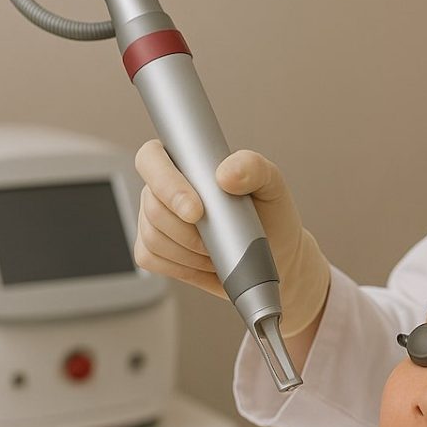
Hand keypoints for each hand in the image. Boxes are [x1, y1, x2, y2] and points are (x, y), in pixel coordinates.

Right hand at [133, 140, 329, 335]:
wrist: (274, 255)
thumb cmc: (270, 214)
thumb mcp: (272, 185)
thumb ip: (253, 168)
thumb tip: (225, 175)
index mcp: (185, 162)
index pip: (152, 158)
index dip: (166, 184)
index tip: (196, 211)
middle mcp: (162, 188)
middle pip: (152, 206)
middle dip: (187, 230)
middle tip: (220, 239)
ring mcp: (154, 220)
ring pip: (153, 237)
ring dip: (189, 252)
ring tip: (218, 251)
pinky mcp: (154, 251)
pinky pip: (152, 259)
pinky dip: (183, 267)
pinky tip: (206, 265)